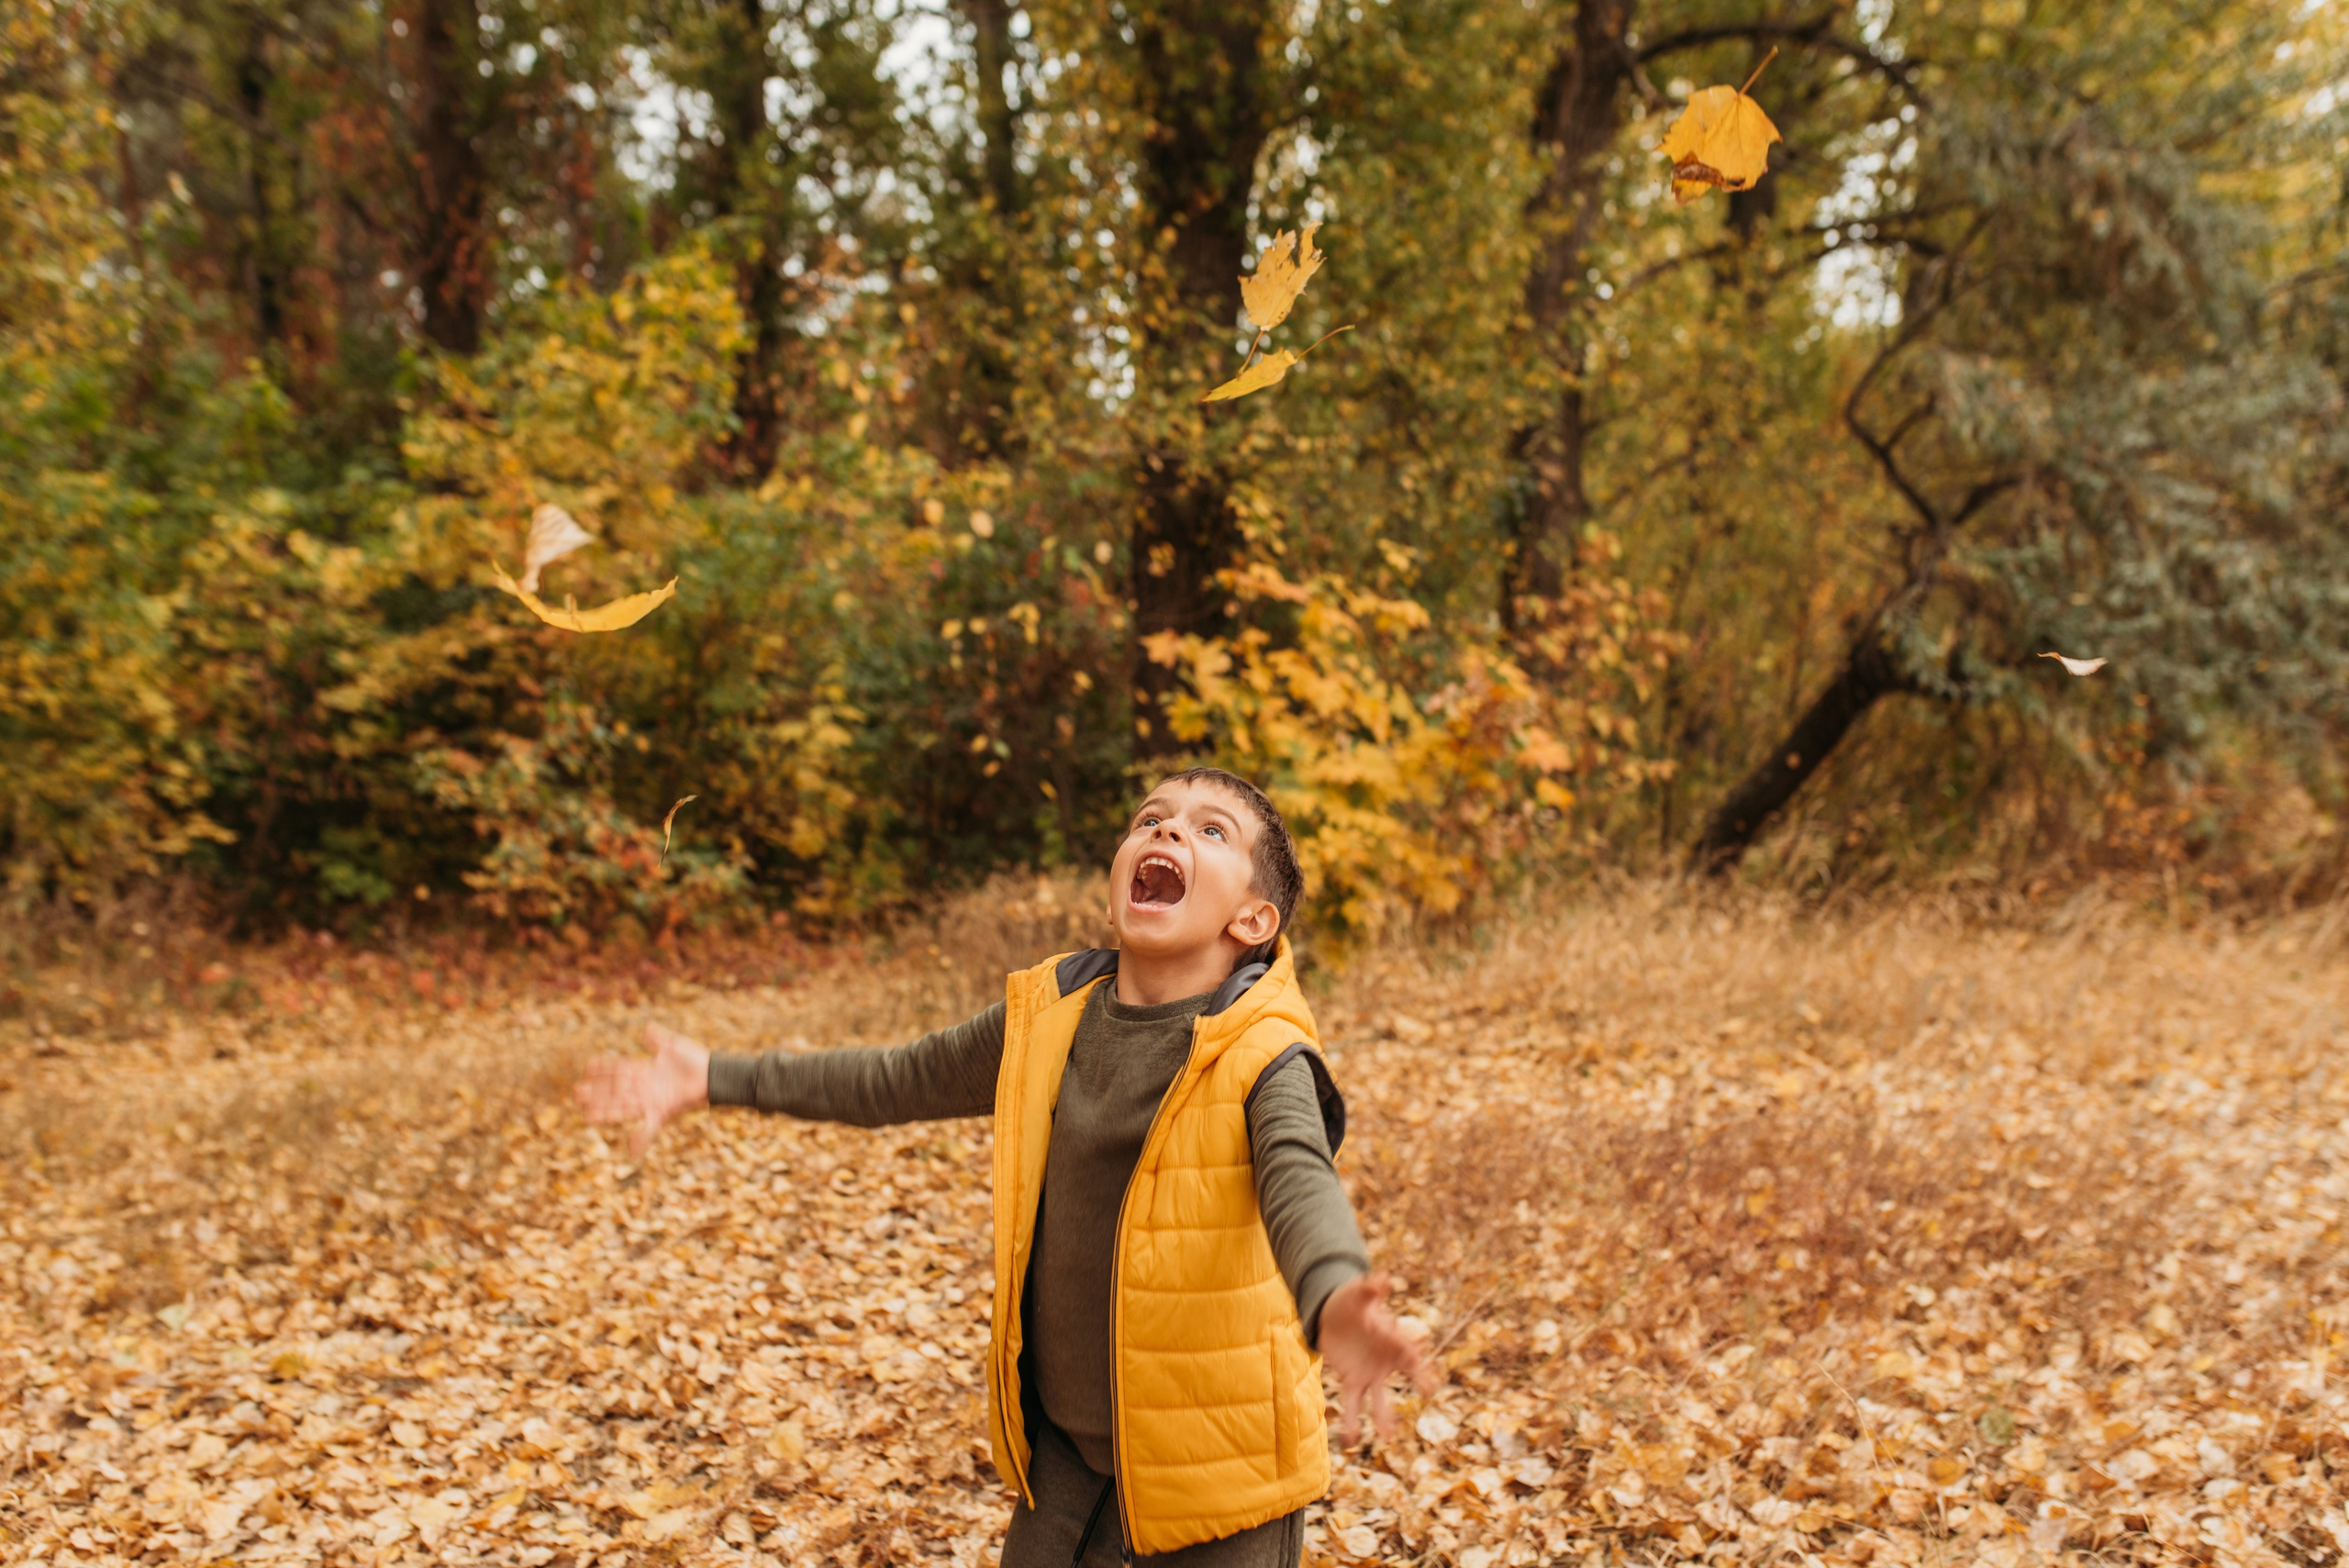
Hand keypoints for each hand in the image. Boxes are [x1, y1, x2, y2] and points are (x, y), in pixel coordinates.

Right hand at [575, 1023, 709, 1153]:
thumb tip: (644, 1030)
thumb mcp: (672, 1045)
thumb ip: (656, 1038)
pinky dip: (641, 1140)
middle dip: (596, 1093)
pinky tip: (631, 1151)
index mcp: (644, 1070)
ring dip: (606, 1112)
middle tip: (576, 1095)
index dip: (602, 1069)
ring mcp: (651, 1101)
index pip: (617, 1069)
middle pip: (614, 1091)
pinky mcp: (663, 1113)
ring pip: (623, 1108)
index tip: (586, 1069)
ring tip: (587, 1116)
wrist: (712, 1074)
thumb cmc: (694, 1059)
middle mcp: (643, 1087)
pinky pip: (649, 1129)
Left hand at [1318, 1270, 1439, 1444]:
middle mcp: (1387, 1360)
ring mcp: (1371, 1375)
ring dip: (1383, 1418)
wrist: (1332, 1316)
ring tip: (1388, 1437)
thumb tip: (1382, 1277)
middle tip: (1429, 1387)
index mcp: (1392, 1338)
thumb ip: (1369, 1289)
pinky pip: (1353, 1405)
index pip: (1410, 1349)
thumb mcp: (1357, 1294)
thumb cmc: (1349, 1302)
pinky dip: (1352, 1424)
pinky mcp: (1353, 1382)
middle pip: (1406, 1372)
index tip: (1427, 1368)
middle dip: (1418, 1378)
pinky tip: (1351, 1443)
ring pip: (1380, 1399)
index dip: (1417, 1356)